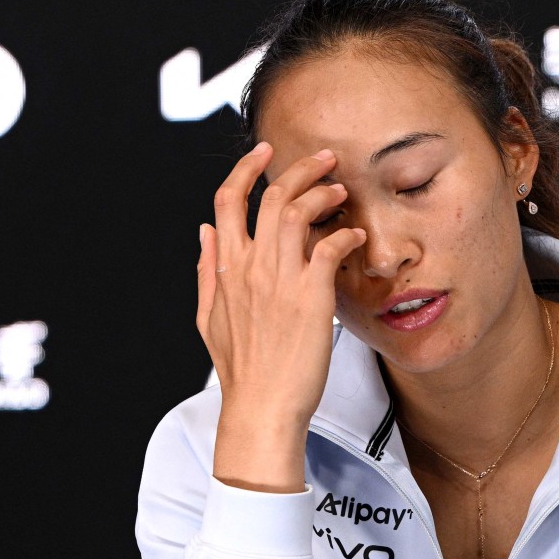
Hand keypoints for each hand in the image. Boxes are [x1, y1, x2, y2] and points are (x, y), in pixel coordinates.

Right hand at [197, 141, 366, 491]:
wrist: (262, 407)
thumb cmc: (240, 368)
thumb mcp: (207, 317)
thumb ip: (206, 270)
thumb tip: (202, 231)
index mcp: (225, 268)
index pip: (226, 200)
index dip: (244, 168)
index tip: (264, 152)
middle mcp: (250, 267)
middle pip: (272, 196)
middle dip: (300, 168)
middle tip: (325, 158)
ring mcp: (279, 280)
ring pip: (299, 213)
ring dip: (323, 193)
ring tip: (341, 190)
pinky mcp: (310, 297)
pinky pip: (329, 248)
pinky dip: (346, 235)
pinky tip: (356, 236)